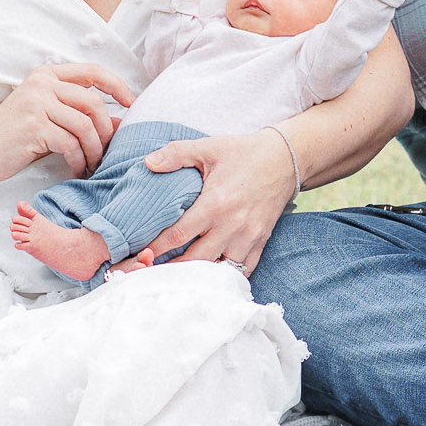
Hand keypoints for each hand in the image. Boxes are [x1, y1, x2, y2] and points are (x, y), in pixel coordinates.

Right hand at [0, 64, 133, 179]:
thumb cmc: (15, 134)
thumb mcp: (49, 116)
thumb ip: (80, 114)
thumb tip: (124, 122)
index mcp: (47, 75)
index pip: (92, 71)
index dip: (117, 85)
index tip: (131, 102)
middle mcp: (42, 84)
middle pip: (93, 102)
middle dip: (107, 129)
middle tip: (108, 149)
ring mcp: (37, 104)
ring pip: (85, 125)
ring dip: (95, 149)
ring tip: (93, 163)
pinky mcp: (34, 127)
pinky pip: (71, 144)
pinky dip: (80, 160)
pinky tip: (78, 169)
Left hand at [129, 129, 296, 273]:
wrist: (286, 159)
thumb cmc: (243, 152)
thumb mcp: (208, 147)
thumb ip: (176, 153)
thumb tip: (148, 162)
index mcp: (215, 204)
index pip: (178, 235)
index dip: (156, 248)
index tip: (139, 254)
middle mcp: (232, 225)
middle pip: (195, 260)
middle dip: (171, 269)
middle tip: (151, 272)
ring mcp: (248, 237)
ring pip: (218, 270)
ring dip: (197, 275)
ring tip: (177, 279)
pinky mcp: (260, 242)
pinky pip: (242, 270)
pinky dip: (224, 276)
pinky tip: (209, 277)